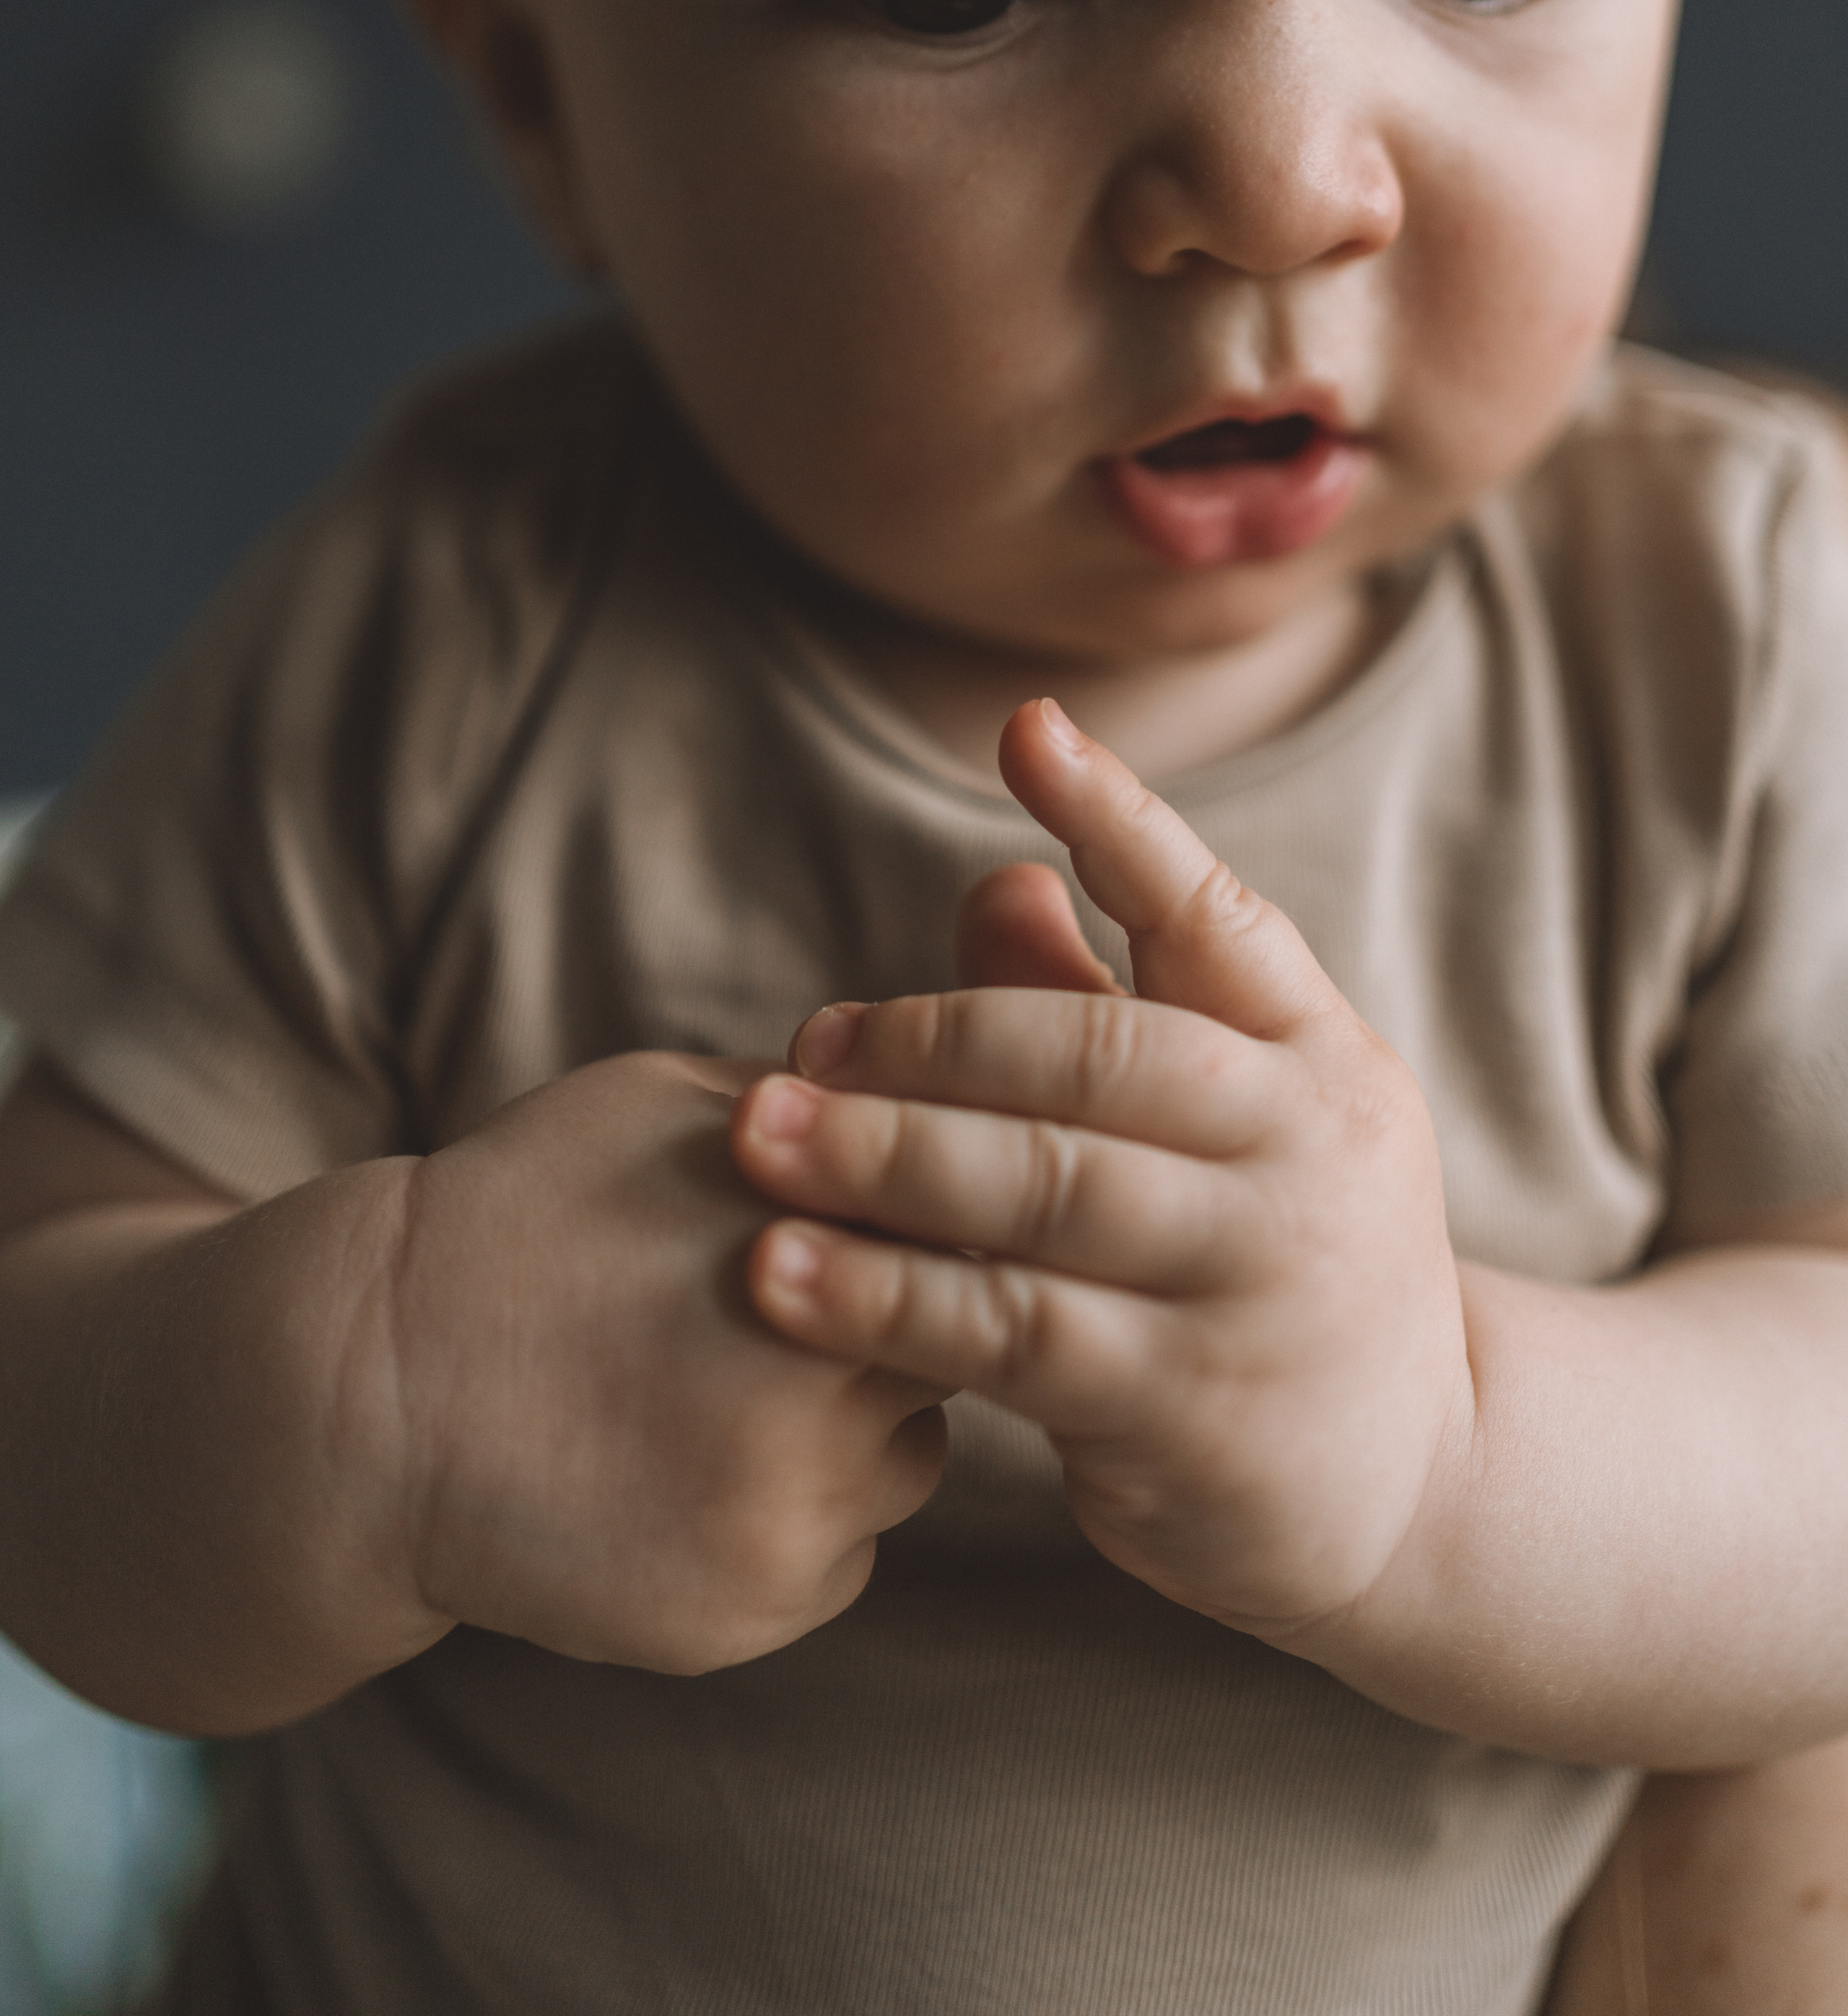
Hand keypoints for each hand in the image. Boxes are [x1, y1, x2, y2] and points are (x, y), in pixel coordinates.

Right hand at [375, 1053, 948, 1673]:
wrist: (378, 1387)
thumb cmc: (531, 1216)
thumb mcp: (672, 1107)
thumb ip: (819, 1113)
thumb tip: (943, 1105)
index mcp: (815, 1228)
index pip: (959, 1227)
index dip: (915, 1225)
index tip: (863, 1227)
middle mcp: (825, 1373)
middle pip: (949, 1344)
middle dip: (892, 1325)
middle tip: (793, 1318)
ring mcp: (797, 1503)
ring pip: (910, 1455)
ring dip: (857, 1427)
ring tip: (726, 1394)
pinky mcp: (760, 1605)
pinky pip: (845, 1551)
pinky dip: (795, 1515)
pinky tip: (689, 1473)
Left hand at [732, 699, 1471, 1642]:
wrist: (1418, 1485)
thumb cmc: (1275, 1259)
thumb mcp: (1230, 1123)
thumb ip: (1109, 1006)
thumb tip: (995, 878)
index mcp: (1319, 1055)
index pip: (1217, 914)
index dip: (1120, 817)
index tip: (1028, 728)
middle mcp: (1309, 1151)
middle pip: (1101, 1055)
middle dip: (932, 1037)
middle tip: (803, 1044)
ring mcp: (1261, 1281)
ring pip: (1048, 1188)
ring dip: (883, 1158)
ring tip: (754, 1143)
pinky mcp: (1194, 1408)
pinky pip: (1014, 1333)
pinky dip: (887, 1298)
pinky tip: (784, 1278)